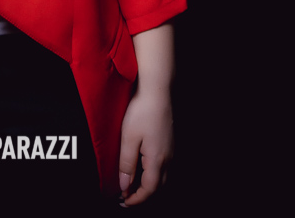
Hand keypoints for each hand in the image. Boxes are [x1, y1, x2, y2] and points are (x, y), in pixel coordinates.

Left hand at [118, 87, 173, 206]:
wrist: (157, 91)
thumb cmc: (141, 111)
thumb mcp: (128, 138)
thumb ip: (126, 164)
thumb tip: (124, 185)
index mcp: (157, 159)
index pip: (149, 189)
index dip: (136, 199)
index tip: (124, 201)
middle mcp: (167, 158)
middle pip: (157, 186)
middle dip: (142, 195)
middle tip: (126, 197)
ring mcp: (170, 150)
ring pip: (162, 177)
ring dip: (148, 185)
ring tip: (132, 185)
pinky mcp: (169, 142)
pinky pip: (164, 166)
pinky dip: (153, 174)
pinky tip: (142, 168)